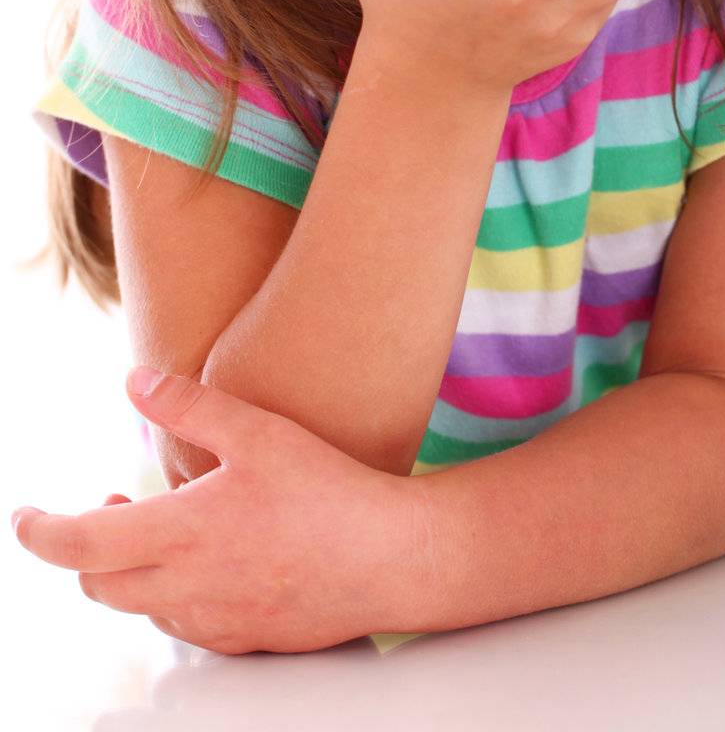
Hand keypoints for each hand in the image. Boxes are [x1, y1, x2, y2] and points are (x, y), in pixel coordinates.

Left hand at [10, 367, 425, 654]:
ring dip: (128, 572)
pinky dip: (171, 595)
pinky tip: (204, 563)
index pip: (79, 544)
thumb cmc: (329, 491)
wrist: (391, 559)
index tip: (24, 519)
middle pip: (100, 584)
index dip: (40, 532)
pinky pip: (186, 627)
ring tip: (157, 528)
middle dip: (84, 548)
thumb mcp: (258, 431)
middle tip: (105, 504)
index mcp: (180, 534)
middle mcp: (186, 588)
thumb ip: (189, 406)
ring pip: (142, 608)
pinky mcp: (246, 639)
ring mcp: (215, 620)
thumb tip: (134, 382)